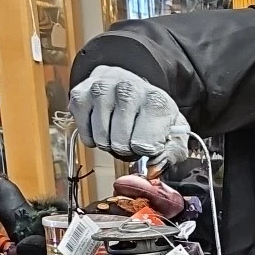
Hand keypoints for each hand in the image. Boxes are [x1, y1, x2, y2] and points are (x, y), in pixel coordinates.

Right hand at [70, 65, 189, 164]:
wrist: (128, 85)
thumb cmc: (152, 114)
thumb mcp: (174, 133)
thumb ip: (170, 155)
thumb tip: (152, 170)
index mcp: (155, 101)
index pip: (145, 145)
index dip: (145, 152)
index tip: (149, 144)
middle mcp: (128, 90)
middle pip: (121, 145)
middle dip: (127, 149)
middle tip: (132, 137)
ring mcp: (101, 90)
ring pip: (102, 141)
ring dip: (110, 143)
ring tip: (118, 129)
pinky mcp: (80, 95)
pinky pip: (85, 136)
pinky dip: (93, 138)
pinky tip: (103, 124)